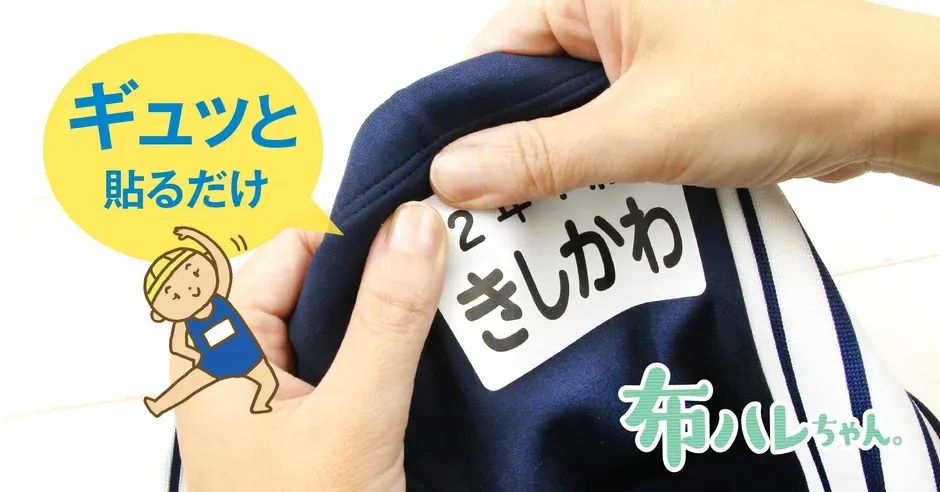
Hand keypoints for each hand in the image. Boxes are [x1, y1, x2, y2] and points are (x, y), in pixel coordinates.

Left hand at [173, 202, 446, 491]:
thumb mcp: (354, 418)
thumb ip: (387, 318)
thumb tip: (416, 223)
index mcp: (215, 344)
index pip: (295, 247)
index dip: (362, 239)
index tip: (428, 239)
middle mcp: (233, 357)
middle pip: (317, 280)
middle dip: (382, 281)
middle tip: (449, 283)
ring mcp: (267, 388)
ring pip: (336, 319)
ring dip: (389, 321)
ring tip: (444, 326)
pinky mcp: (299, 415)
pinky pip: (344, 357)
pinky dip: (385, 354)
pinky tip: (423, 363)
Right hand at [430, 0, 939, 209]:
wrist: (889, 104)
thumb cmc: (789, 82)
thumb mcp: (641, 128)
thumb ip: (540, 155)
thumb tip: (454, 172)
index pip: (496, 47)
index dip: (468, 116)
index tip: (448, 176)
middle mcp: (619, 8)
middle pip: (531, 82)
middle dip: (518, 148)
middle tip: (497, 209)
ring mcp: (650, 45)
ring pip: (573, 109)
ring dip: (564, 163)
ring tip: (550, 213)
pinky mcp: (674, 82)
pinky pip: (614, 122)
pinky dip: (604, 162)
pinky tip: (598, 203)